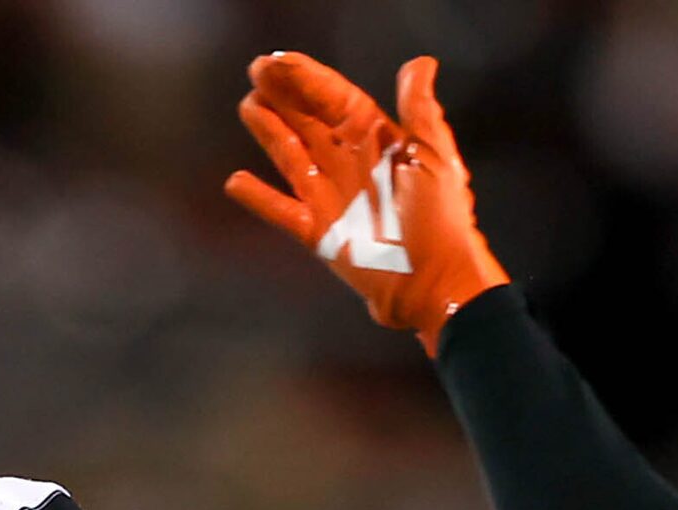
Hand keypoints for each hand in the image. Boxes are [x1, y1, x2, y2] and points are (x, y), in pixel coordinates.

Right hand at [225, 52, 509, 354]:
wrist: (435, 281)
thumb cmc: (442, 219)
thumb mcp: (435, 155)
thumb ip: (420, 109)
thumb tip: (421, 64)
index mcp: (377, 141)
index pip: (335, 99)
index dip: (307, 78)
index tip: (278, 60)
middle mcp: (351, 165)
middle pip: (309, 122)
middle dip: (283, 96)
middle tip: (256, 71)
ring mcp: (333, 199)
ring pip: (292, 157)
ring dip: (269, 131)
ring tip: (249, 106)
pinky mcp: (321, 235)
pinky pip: (283, 212)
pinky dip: (259, 199)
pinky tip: (235, 182)